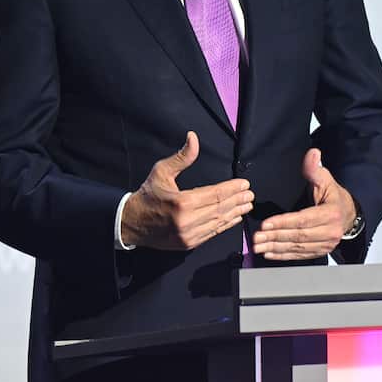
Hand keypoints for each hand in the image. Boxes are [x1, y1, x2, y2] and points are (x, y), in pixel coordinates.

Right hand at [121, 131, 253, 249]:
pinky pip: (211, 234)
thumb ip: (181, 157)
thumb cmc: (147, 195)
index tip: (245, 184)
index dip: (232, 189)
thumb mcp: (162, 171)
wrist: (130, 223)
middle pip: (220, 209)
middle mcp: (187, 221)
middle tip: (250, 195)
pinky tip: (234, 219)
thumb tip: (193, 138)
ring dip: (234, 213)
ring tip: (246, 206)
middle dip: (237, 201)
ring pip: (218, 223)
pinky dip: (224, 226)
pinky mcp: (187, 244)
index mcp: (182, 203)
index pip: (215, 194)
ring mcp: (188, 235)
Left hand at [252, 149, 355, 260]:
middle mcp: (330, 231)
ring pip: (297, 248)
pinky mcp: (320, 251)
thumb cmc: (334, 196)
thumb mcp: (326, 180)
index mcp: (331, 213)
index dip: (283, 222)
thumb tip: (312, 153)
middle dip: (275, 237)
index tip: (266, 223)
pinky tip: (270, 254)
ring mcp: (326, 244)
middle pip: (298, 236)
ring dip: (276, 248)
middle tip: (257, 238)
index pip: (304, 219)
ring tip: (259, 246)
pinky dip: (283, 256)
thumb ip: (315, 169)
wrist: (349, 214)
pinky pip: (300, 255)